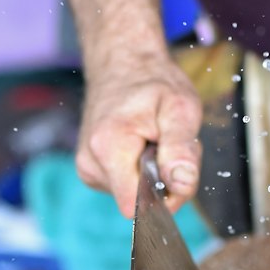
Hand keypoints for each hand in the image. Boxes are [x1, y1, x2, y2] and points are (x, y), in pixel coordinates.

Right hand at [76, 50, 203, 217]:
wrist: (123, 63)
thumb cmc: (153, 83)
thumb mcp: (180, 109)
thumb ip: (182, 150)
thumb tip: (182, 185)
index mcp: (108, 149)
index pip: (136, 206)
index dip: (164, 197)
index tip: (175, 169)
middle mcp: (90, 163)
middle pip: (137, 201)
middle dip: (163, 181)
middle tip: (169, 143)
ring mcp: (87, 167)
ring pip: (133, 195)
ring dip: (154, 174)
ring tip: (155, 139)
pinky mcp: (91, 169)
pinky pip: (125, 186)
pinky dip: (141, 171)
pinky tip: (143, 144)